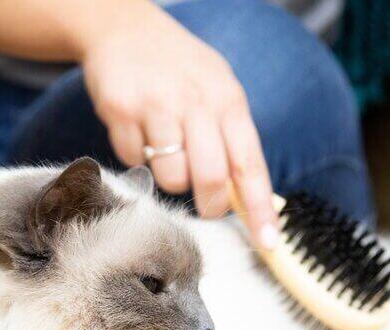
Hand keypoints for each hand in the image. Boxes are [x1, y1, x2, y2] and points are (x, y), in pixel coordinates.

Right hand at [77, 6, 279, 248]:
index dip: (260, 207)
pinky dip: (137, 154)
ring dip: (170, 175)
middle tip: (205, 205)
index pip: (250, 164)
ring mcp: (157, 105)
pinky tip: (139, 129)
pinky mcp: (122, 110)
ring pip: (171, 176)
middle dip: (209, 204)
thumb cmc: (178, 68)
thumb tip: (245, 196)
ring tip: (165, 148)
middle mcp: (195, 101)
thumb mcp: (217, 90)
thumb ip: (232, 138)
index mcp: (227, 99)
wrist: (123, 28)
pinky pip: (134, 160)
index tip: (268, 241)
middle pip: (210, 179)